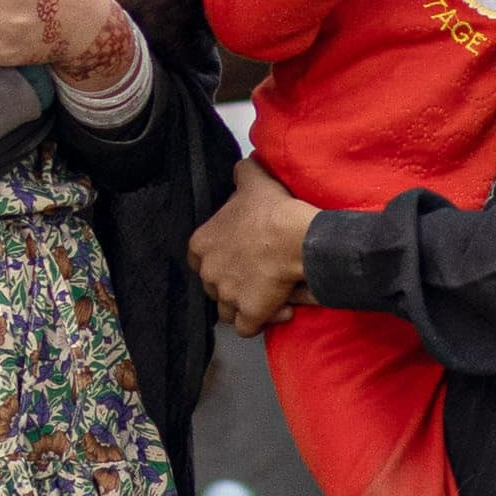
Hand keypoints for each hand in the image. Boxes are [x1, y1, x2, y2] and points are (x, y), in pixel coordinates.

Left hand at [195, 172, 318, 331]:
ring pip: (226, 310)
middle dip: (232, 282)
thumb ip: (242, 173)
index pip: (198, 257)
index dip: (218, 257)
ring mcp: (226, 297)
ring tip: (267, 294)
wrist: (296, 238)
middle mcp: (208, 273)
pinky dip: (262, 321)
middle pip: (213, 285)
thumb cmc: (272, 210)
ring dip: (243, 304)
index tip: (238, 253)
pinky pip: (247, 328)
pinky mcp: (248, 315)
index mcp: (201, 244)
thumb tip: (242, 167)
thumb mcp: (253, 181)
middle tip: (257, 273)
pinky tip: (280, 309)